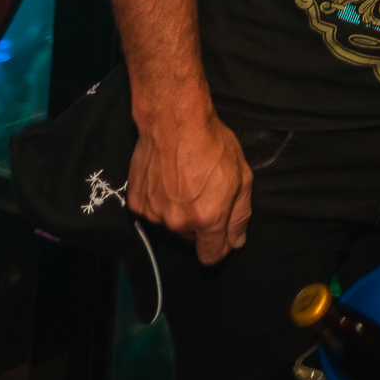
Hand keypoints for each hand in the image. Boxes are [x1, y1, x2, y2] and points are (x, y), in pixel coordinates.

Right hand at [127, 109, 253, 264]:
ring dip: (178, 213)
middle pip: (191, 239)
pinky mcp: (137, 204)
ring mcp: (154, 214)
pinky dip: (160, 203)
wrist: (174, 122)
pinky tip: (167, 182)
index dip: (219, 248)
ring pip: (171, 226)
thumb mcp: (242, 177)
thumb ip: (240, 215)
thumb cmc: (212, 145)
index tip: (221, 236)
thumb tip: (236, 241)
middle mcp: (178, 222)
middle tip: (204, 193)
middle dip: (200, 224)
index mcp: (207, 218)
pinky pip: (153, 213)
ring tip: (185, 184)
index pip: (211, 256)